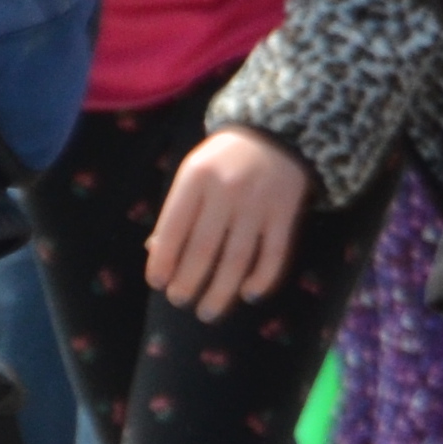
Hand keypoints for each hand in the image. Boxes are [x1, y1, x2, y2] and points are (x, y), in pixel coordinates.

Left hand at [145, 128, 309, 311]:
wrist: (278, 131)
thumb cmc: (225, 158)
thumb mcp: (194, 173)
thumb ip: (177, 209)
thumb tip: (157, 252)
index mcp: (197, 178)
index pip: (174, 228)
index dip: (163, 261)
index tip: (158, 283)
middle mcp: (228, 190)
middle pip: (204, 248)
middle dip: (189, 281)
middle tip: (180, 300)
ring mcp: (259, 203)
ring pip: (237, 257)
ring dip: (221, 290)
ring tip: (207, 312)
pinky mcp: (285, 212)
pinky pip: (275, 252)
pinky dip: (263, 277)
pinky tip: (249, 293)